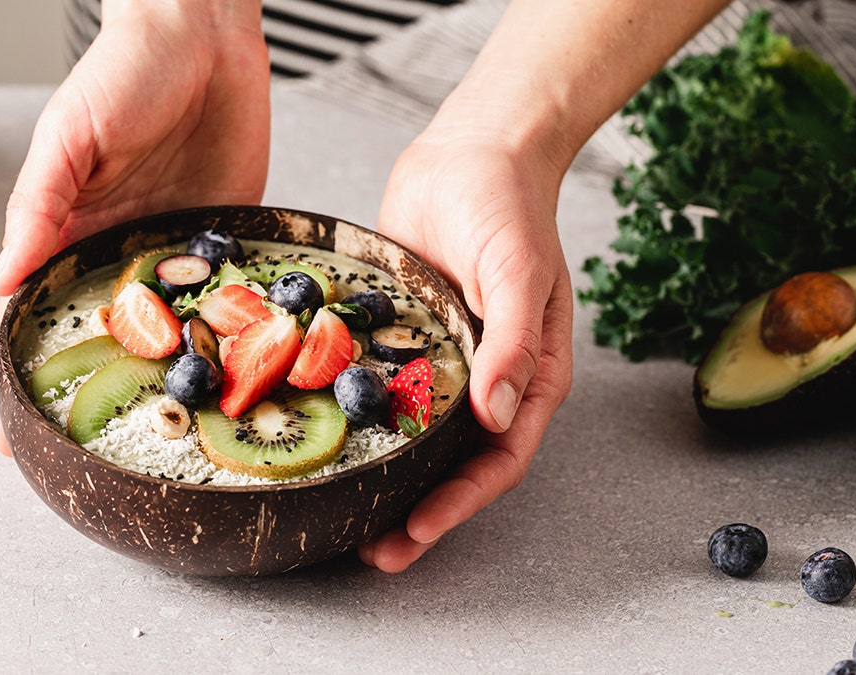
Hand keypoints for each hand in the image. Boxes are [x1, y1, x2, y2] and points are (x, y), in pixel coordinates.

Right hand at [0, 2, 268, 454]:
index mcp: (72, 235)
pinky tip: (244, 381)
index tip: (7, 439)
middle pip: (107, 342)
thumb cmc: (123, 71)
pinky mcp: (233, 237)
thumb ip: (37, 208)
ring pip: (175, 332)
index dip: (18, 378)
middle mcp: (125, 254)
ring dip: (174, 384)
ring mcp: (181, 251)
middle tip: (94, 464)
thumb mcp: (68, 137)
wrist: (204, 32)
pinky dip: (238, 338)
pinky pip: (235, 298)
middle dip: (100, 400)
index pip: (36, 318)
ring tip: (179, 442)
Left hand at [359, 117, 573, 571]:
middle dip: (421, 513)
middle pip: (457, 465)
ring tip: (350, 522)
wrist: (473, 151)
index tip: (418, 532)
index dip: (461, 502)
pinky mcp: (404, 341)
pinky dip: (362, 424)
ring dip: (390, 481)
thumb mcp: (517, 269)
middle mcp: (486, 379)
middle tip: (377, 552)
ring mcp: (443, 363)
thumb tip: (500, 416)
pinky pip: (383, 393)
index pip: (499, 458)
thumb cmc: (508, 205)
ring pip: (418, 439)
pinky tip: (326, 440)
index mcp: (528, 374)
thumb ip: (514, 341)